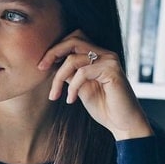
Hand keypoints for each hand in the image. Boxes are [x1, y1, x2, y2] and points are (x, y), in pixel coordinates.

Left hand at [37, 30, 152, 141]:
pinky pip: (82, 72)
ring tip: (55, 95)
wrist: (123, 124)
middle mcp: (105, 54)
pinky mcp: (112, 71)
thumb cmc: (103, 107)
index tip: (42, 65)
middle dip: (53, 52)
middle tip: (41, 68)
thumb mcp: (80, 87)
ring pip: (74, 59)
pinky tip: (71, 100)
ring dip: (59, 77)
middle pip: (73, 40)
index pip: (74, 40)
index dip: (56, 49)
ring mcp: (110, 60)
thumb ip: (69, 74)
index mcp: (98, 55)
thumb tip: (51, 63)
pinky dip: (72, 87)